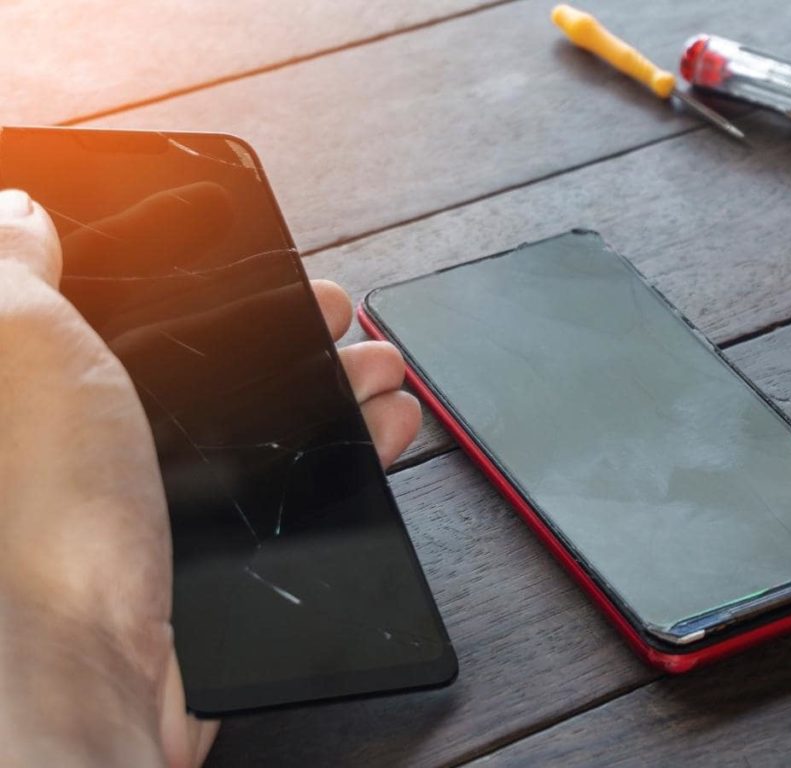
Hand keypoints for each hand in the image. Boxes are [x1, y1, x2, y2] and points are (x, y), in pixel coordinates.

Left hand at [0, 189, 420, 766]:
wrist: (85, 664)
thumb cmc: (37, 508)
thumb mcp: (16, 338)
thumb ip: (9, 262)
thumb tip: (18, 208)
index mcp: (56, 385)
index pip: (135, 312)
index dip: (199, 277)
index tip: (249, 257)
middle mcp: (109, 439)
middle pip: (218, 364)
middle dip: (290, 329)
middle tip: (334, 310)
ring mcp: (165, 497)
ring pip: (267, 423)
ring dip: (337, 386)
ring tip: (382, 364)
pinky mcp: (214, 550)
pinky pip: (295, 488)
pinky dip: (350, 453)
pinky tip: (385, 426)